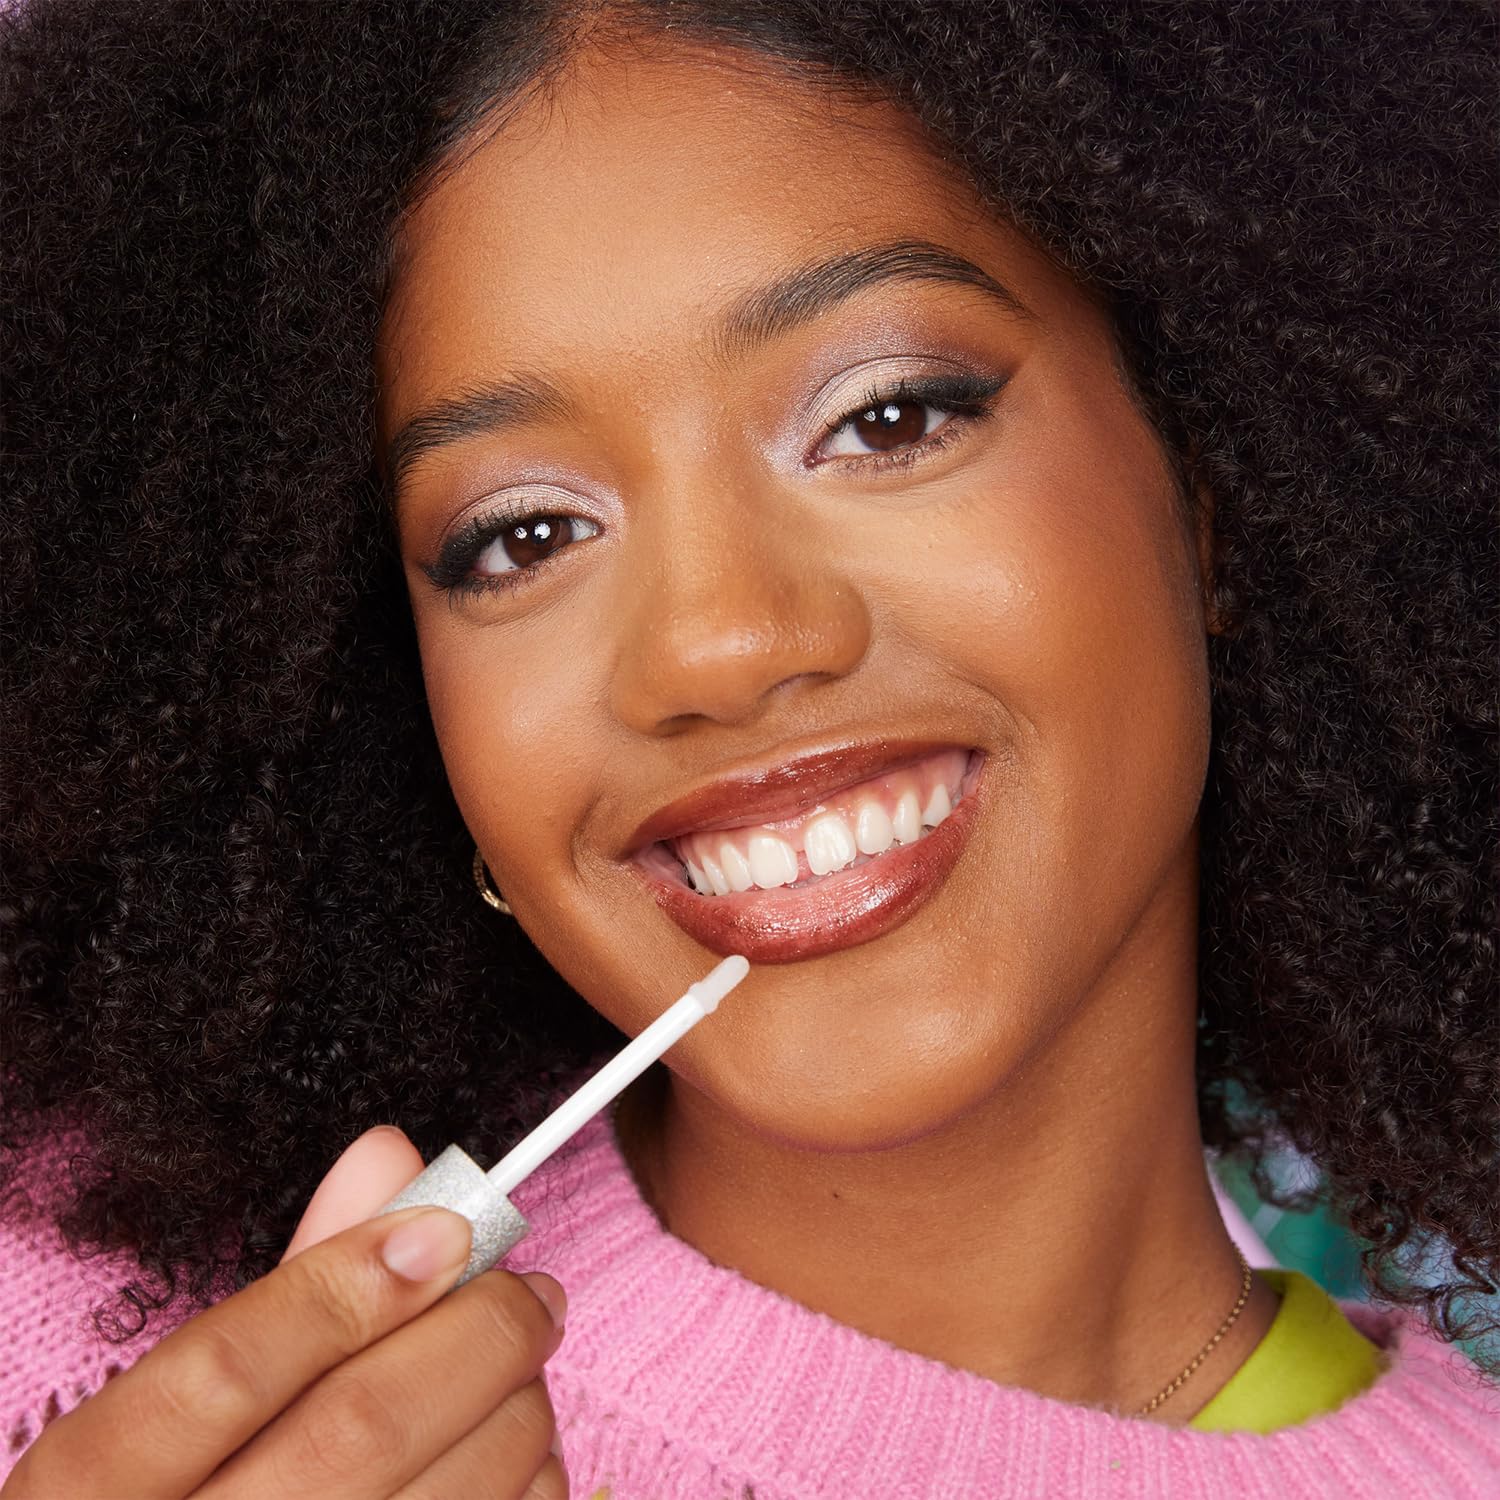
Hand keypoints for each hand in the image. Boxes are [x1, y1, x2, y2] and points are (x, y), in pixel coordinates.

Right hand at [5, 1128, 568, 1498]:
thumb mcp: (176, 1416)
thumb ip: (290, 1283)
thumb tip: (390, 1156)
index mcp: (92, 1491)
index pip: (225, 1367)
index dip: (349, 1283)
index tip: (445, 1228)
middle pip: (359, 1428)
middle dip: (478, 1334)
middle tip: (531, 1292)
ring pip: (444, 1497)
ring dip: (518, 1411)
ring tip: (524, 1373)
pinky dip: (529, 1487)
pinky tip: (519, 1459)